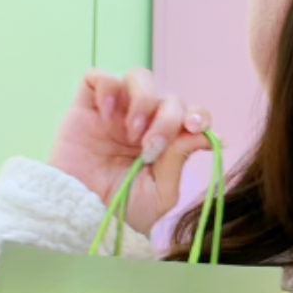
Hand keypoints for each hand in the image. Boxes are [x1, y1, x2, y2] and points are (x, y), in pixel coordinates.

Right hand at [49, 68, 212, 236]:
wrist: (80, 216)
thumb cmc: (122, 210)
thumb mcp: (159, 192)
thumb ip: (179, 160)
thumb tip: (211, 136)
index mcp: (166, 143)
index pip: (191, 115)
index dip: (199, 115)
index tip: (196, 126)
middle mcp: (144, 123)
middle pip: (169, 98)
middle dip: (167, 120)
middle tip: (151, 147)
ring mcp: (116, 112)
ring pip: (139, 78)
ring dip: (143, 102)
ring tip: (131, 134)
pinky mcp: (86, 107)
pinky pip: (99, 77)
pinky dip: (108, 89)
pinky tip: (107, 118)